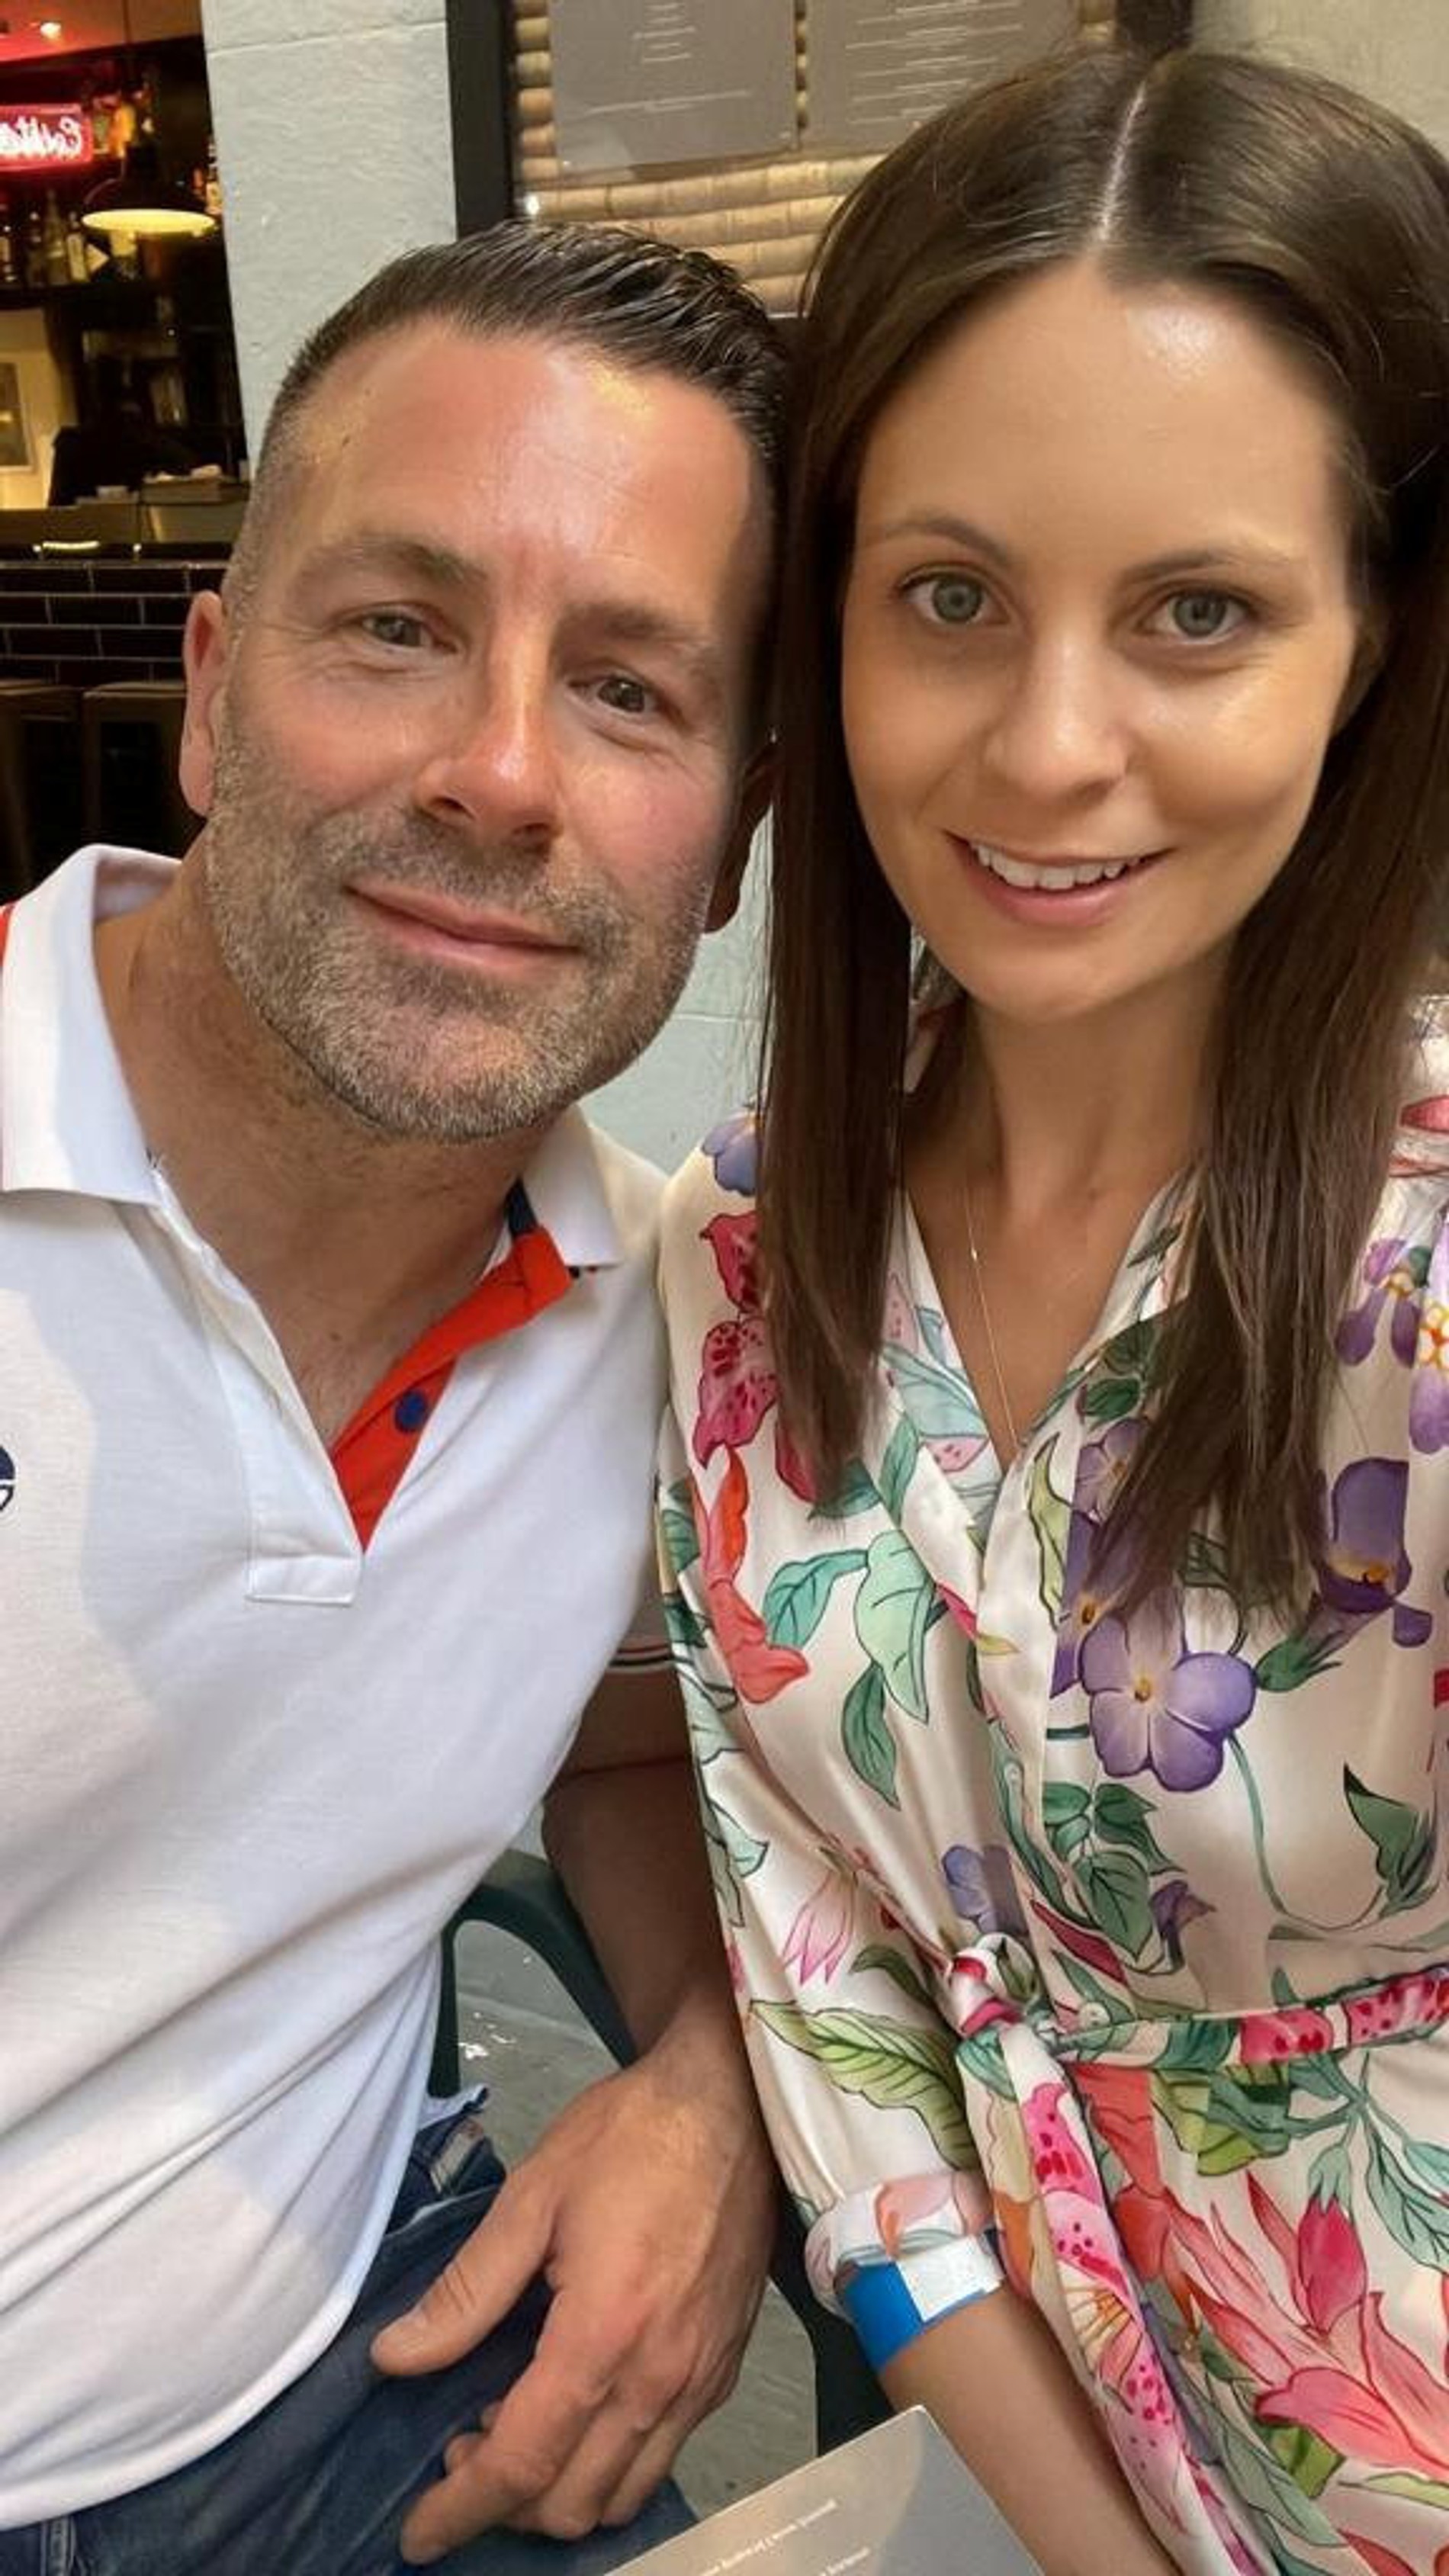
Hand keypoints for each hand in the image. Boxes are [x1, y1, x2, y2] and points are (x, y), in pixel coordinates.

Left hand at [371, 2029, 774, 2563]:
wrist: (733, 2104)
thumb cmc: (630, 2138)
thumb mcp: (531, 2197)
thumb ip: (465, 2291)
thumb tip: (394, 2359)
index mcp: (602, 2335)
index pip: (522, 2462)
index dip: (461, 2510)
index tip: (417, 2536)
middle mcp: (659, 2379)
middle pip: (571, 2503)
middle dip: (503, 2505)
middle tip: (461, 2448)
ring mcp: (700, 2382)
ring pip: (621, 2498)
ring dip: (559, 2495)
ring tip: (516, 2434)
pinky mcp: (723, 2372)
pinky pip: (662, 2459)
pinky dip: (609, 2468)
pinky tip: (578, 2414)